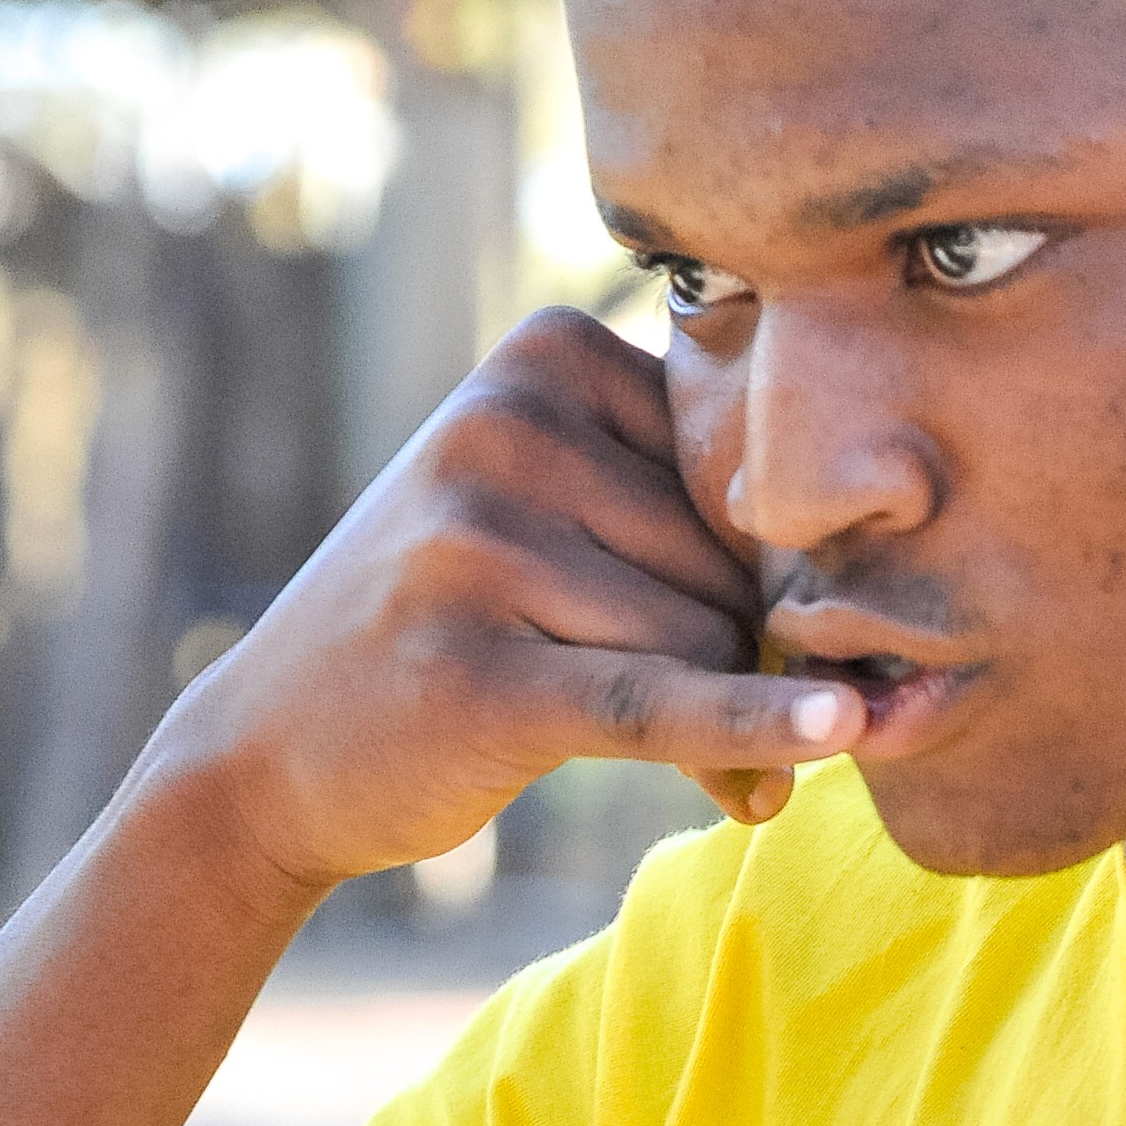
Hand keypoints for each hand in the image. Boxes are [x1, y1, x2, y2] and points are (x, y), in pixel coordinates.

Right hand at [150, 306, 863, 896]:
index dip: (761, 564)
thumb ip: (683, 512)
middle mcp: (504, 427)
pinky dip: (749, 725)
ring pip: (705, 637)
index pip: (736, 463)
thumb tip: (858, 608)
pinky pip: (655, 700)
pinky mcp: (477, 668)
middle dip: (746, 653)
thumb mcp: (545, 512)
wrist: (267, 747)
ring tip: (709, 770)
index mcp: (544, 354)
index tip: (741, 620)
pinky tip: (831, 735)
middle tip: (716, 721)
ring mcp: (478, 545)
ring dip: (731, 726)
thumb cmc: (449, 628)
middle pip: (728, 554)